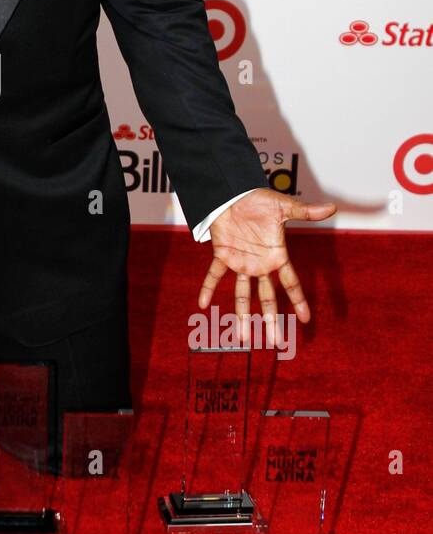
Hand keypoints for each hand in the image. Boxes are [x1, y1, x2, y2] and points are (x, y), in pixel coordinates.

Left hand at [198, 190, 335, 347]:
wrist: (233, 191)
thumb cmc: (259, 199)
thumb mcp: (283, 207)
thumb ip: (305, 212)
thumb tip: (332, 207)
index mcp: (277, 256)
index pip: (291, 283)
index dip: (298, 301)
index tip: (304, 320)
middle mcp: (260, 264)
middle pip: (268, 298)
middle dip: (271, 320)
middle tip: (275, 342)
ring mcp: (241, 262)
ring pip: (243, 295)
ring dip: (242, 315)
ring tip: (242, 338)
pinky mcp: (223, 254)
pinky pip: (214, 275)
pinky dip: (207, 287)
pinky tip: (202, 304)